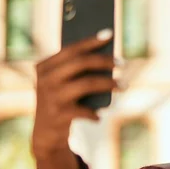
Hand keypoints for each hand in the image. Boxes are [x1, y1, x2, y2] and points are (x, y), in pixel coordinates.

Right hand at [32, 30, 116, 156]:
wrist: (46, 134)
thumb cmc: (63, 102)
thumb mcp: (65, 84)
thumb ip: (78, 70)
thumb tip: (108, 55)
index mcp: (44, 67)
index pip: (71, 49)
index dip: (91, 41)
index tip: (110, 33)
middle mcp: (45, 79)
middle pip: (81, 63)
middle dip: (105, 61)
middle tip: (123, 62)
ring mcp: (50, 97)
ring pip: (87, 83)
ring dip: (109, 84)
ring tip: (125, 85)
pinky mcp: (58, 115)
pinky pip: (85, 110)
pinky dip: (95, 113)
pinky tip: (100, 116)